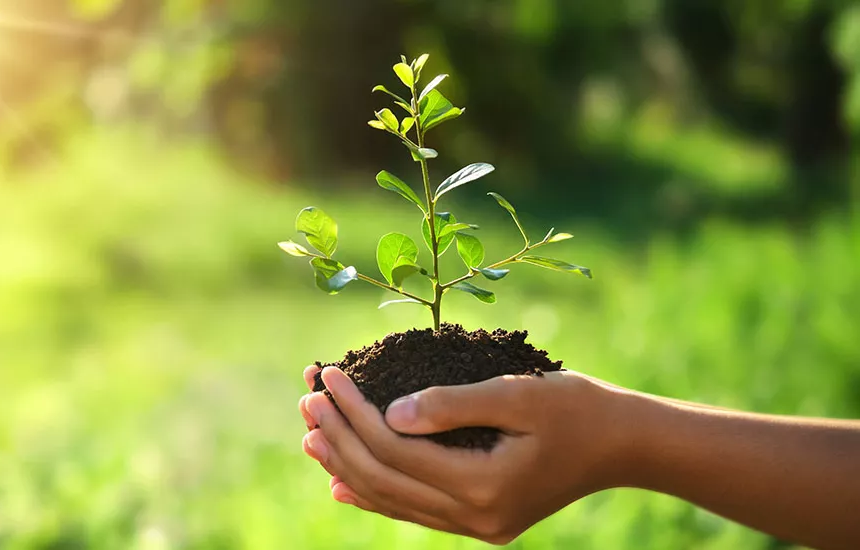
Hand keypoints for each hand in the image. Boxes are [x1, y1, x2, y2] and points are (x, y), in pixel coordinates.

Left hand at [298, 365, 629, 543]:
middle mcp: (475, 518)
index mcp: (483, 487)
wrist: (622, 445)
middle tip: (306, 400)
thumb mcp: (518, 394)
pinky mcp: (480, 521)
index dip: (354, 413)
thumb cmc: (576, 408)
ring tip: (310, 437)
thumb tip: (390, 413)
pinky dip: (376, 494)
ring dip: (348, 467)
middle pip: (385, 479)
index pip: (396, 449)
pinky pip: (415, 511)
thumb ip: (452, 404)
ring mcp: (477, 527)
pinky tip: (344, 482)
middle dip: (339, 438)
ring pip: (394, 500)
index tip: (327, 376)